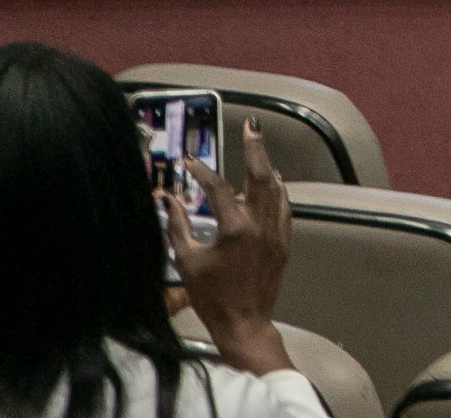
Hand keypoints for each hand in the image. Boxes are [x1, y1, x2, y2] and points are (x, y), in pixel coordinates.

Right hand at [168, 121, 293, 377]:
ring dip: (266, 169)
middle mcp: (260, 224)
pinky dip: (277, 192)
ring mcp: (275, 232)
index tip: (189, 164)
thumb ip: (177, 226)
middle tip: (251, 128)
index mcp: (234, 228)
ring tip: (257, 152)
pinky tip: (271, 185)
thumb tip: (166, 200)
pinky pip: (283, 208)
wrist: (243, 322)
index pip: (217, 188)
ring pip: (276, 190)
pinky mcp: (284, 242)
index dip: (201, 172)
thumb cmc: (210, 296)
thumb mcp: (186, 261)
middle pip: (260, 175)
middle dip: (255, 148)